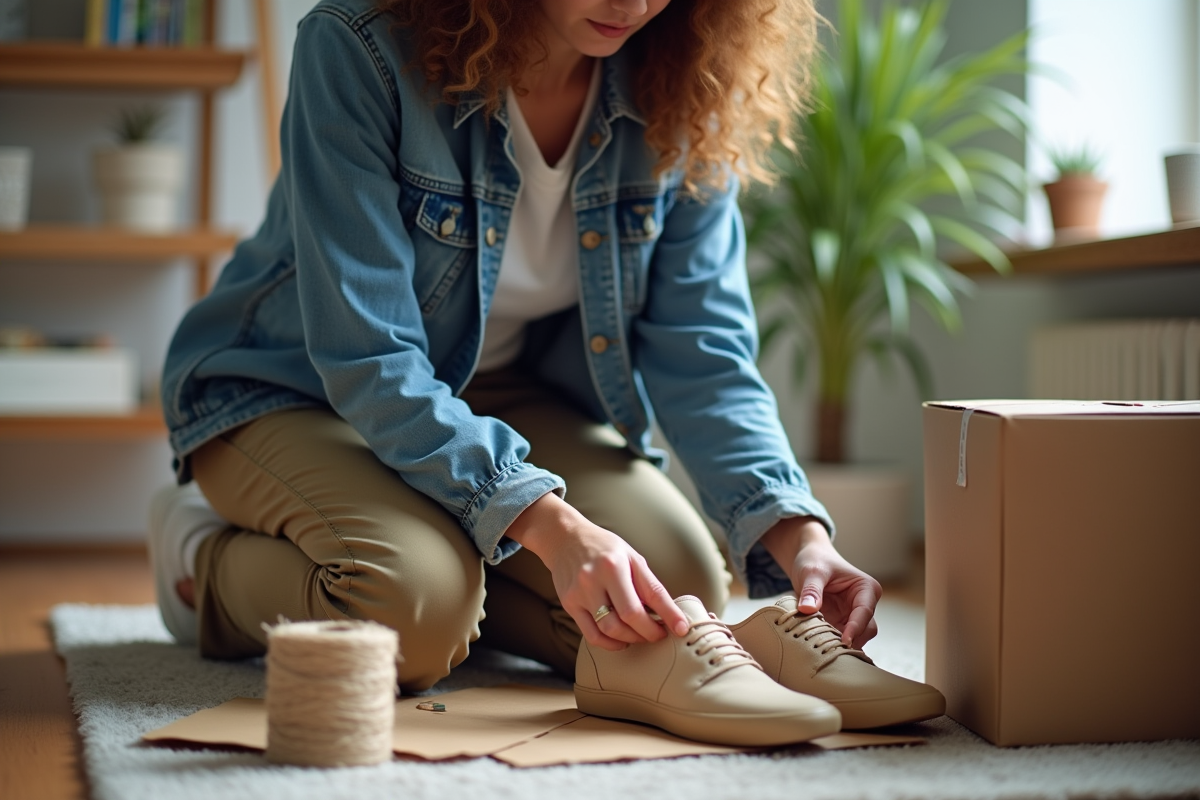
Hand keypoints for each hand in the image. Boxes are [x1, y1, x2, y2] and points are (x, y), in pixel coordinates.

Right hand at [504, 493, 690, 650]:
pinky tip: (621, 640)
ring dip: (631, 639)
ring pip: (610, 630)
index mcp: (615, 564)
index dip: (667, 616)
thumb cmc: (603, 548)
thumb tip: (670, 613)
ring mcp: (579, 593)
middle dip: (649, 632)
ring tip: (640, 635)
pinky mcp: (569, 605)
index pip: (648, 597)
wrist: (565, 539)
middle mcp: (595, 579)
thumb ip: (648, 584)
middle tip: (658, 633)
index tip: (680, 628)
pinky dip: (610, 643)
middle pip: (628, 618)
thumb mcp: (631, 557)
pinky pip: (592, 635)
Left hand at [758, 516, 881, 648]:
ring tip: (822, 646)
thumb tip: (808, 609)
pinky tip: (819, 644)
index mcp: (866, 588)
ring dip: (840, 643)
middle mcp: (865, 604)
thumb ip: (811, 590)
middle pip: (865, 630)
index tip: (844, 641)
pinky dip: (832, 642)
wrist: (809, 560)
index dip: (855, 628)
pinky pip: (840, 638)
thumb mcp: (812, 572)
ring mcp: (853, 616)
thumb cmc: (815, 560)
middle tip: (830, 648)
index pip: (865, 612)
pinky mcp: (841, 624)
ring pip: (856, 638)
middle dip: (850, 639)